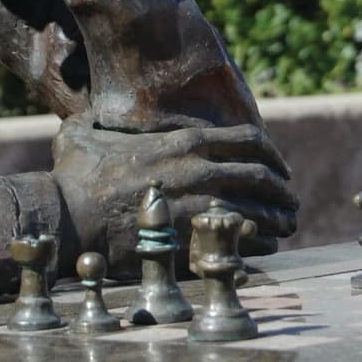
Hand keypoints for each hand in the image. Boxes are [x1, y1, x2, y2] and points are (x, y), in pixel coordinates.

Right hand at [51, 117, 297, 273]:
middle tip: (291, 199)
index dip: (271, 152)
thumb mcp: (84, 135)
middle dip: (282, 188)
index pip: (248, 139)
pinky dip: (259, 243)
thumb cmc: (75, 178)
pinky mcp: (191, 238)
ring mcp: (198, 204)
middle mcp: (198, 170)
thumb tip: (85, 114)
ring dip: (277, 218)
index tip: (279, 165)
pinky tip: (265, 247)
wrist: (69, 219)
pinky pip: (240, 240)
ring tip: (287, 225)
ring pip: (257, 209)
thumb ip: (95, 121)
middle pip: (261, 175)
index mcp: (183, 142)